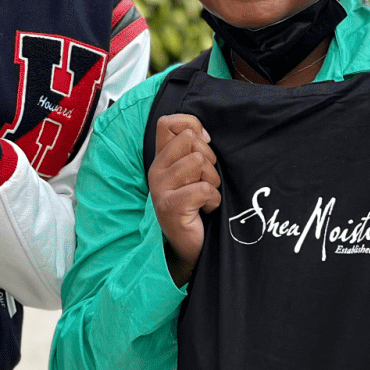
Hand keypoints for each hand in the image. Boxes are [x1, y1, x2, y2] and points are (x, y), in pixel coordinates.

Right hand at [148, 113, 220, 284]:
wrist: (190, 247)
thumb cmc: (197, 206)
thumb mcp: (193, 173)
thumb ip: (193, 150)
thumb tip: (204, 134)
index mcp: (161, 158)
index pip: (167, 122)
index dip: (192, 126)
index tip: (205, 145)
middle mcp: (156, 170)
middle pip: (188, 138)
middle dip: (208, 157)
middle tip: (205, 179)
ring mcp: (160, 188)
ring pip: (198, 161)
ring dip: (212, 180)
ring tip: (205, 196)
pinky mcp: (170, 206)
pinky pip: (203, 189)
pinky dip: (213, 200)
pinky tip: (205, 209)